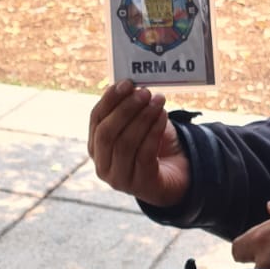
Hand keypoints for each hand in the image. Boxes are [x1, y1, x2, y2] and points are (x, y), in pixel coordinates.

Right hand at [88, 79, 190, 208]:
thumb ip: (128, 109)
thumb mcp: (136, 125)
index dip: (110, 99)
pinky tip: (163, 117)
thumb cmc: (151, 145)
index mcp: (96, 147)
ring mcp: (120, 178)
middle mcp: (102, 165)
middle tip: (145, 92)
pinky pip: (145, 154)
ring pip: (126, 143)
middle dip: (125, 109)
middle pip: (107, 133)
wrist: (174, 176)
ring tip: (158, 101)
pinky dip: (154, 131)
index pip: (96, 119)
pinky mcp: (140, 185)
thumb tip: (128, 85)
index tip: (126, 83)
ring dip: (143, 118)